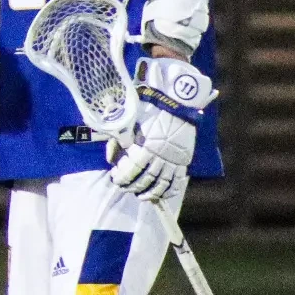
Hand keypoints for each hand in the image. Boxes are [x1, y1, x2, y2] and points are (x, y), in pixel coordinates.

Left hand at [108, 56, 213, 201]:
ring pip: (161, 183)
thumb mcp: (129, 122)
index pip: (132, 169)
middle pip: (145, 179)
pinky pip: (178, 180)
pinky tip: (161, 195)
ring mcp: (174, 158)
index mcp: (146, 145)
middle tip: (125, 186)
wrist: (175, 100)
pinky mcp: (184, 159)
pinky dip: (169, 191)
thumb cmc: (147, 108)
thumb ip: (118, 141)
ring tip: (140, 195)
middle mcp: (161, 154)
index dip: (122, 177)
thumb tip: (110, 159)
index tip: (115, 177)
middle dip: (132, 185)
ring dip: (149, 192)